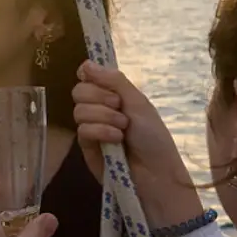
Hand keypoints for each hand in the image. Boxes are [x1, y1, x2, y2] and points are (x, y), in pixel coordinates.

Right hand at [72, 61, 204, 229]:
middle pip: (79, 91)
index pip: (88, 77)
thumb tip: (85, 62)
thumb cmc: (154, 138)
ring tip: (123, 129)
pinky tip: (116, 140)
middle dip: (100, 97)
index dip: (91, 76)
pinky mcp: (86, 149)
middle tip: (120, 107)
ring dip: (104, 116)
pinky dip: (100, 131)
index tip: (101, 81)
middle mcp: (100, 110)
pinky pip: (82, 130)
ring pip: (79, 110)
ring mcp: (91, 130)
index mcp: (113, 96)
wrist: (157, 174)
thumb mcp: (138, 103)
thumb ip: (114, 80)